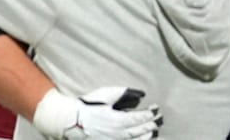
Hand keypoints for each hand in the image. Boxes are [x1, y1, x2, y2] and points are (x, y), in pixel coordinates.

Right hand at [33, 87, 161, 138]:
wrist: (70, 121)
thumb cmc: (88, 106)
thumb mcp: (106, 95)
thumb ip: (124, 93)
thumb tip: (141, 94)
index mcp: (119, 121)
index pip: (140, 118)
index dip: (150, 114)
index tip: (156, 109)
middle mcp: (118, 134)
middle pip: (140, 131)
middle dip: (152, 125)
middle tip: (159, 120)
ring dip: (146, 137)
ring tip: (154, 132)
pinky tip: (140, 139)